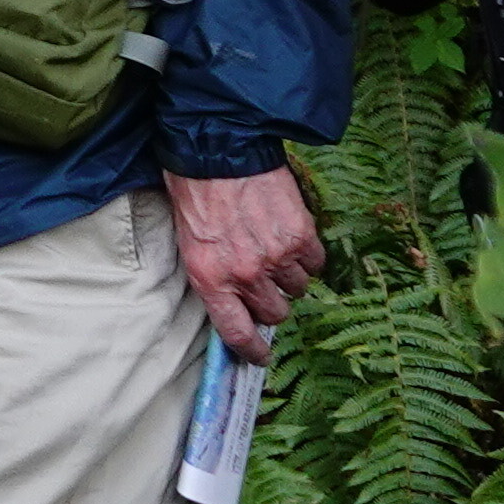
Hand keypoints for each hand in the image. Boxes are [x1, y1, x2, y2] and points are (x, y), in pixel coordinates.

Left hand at [163, 164, 323, 357]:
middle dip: (270, 301)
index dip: (252, 351)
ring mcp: (277, 256)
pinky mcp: (302, 234)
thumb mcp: (188, 242)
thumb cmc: (194, 191)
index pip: (238, 334)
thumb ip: (212, 276)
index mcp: (211, 279)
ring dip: (289, 276)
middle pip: (275, 313)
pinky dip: (307, 256)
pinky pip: (315, 263)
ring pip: (298, 289)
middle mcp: (246, 274)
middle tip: (263, 281)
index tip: (260, 356)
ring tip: (274, 250)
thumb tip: (234, 303)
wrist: (217, 148)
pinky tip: (292, 238)